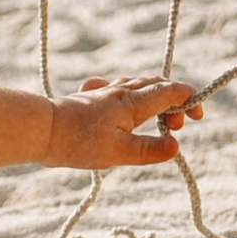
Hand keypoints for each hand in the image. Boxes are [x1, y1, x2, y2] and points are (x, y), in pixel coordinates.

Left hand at [47, 76, 202, 167]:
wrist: (39, 129)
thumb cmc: (78, 142)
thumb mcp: (118, 153)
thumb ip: (149, 150)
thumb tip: (176, 147)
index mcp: (132, 102)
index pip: (171, 91)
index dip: (189, 101)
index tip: (196, 118)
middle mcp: (120, 91)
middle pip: (157, 85)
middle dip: (174, 101)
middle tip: (175, 126)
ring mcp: (103, 92)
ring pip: (137, 84)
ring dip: (154, 97)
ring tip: (156, 119)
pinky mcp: (89, 97)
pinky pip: (115, 87)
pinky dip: (129, 94)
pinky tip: (121, 105)